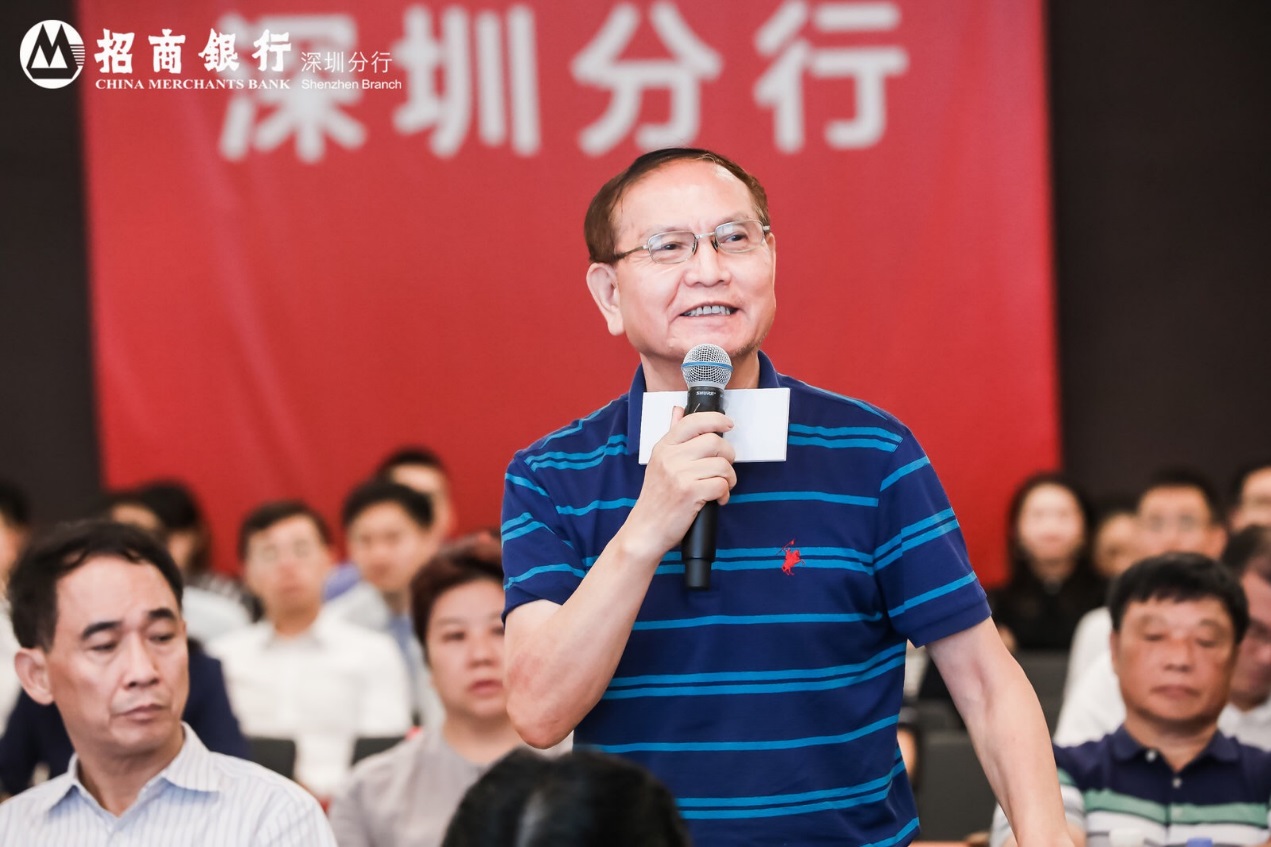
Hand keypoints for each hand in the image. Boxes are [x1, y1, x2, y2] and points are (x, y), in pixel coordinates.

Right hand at [620, 406, 735, 561]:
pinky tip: (716, 500)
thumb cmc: (655, 500)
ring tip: (721, 486)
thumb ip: (672, 436)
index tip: (728, 424)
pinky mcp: (689, 492)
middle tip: (724, 469)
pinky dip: (724, 494)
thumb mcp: (658, 463)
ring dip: (729, 478)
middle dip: (728, 456)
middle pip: (714, 442)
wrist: (645, 530)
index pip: (692, 422)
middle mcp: (670, 457)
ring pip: (722, 464)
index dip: (715, 419)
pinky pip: (721, 484)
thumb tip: (678, 411)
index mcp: (663, 447)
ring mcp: (679, 474)